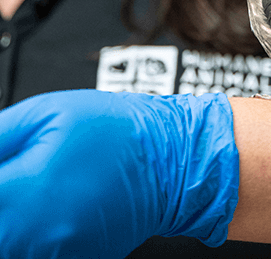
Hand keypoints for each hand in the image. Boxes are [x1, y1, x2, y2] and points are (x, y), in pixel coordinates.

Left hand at [0, 89, 237, 258]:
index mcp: (24, 191)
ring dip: (11, 220)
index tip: (2, 168)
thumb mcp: (47, 112)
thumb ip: (2, 135)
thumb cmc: (115, 131)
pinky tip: (49, 205)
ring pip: (10, 245)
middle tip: (16, 178)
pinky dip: (31, 234)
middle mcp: (35, 235)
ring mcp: (53, 255)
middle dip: (2, 201)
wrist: (168, 161)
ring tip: (35, 187)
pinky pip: (33, 251)